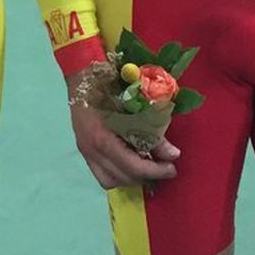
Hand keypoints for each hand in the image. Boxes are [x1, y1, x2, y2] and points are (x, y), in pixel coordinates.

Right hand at [66, 73, 178, 190]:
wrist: (81, 73)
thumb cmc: (109, 85)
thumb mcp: (135, 107)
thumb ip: (154, 133)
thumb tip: (173, 155)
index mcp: (103, 139)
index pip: (133, 167)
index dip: (156, 171)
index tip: (171, 168)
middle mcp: (91, 150)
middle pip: (123, 177)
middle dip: (146, 176)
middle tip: (162, 166)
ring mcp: (85, 151)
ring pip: (110, 180)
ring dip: (130, 177)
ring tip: (145, 166)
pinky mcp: (84, 150)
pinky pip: (101, 174)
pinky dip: (118, 173)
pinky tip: (128, 161)